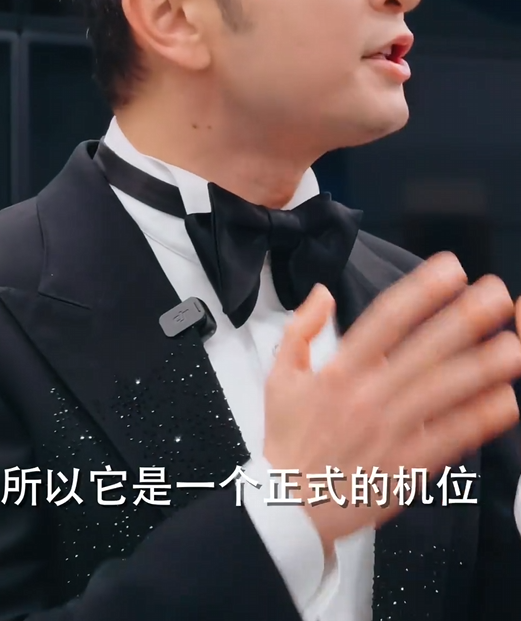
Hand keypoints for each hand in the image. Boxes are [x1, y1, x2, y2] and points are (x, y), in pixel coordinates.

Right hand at [263, 253, 520, 557]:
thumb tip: (323, 292)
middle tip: (495, 294)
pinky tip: (505, 401)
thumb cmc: (288, 440)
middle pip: (424, 350)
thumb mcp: (280, 377)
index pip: (385, 320)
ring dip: (482, 367)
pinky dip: (478, 420)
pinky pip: (449, 440)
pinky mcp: (406, 468)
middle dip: (464, 318)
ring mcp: (390, 433)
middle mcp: (368, 397)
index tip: (450, 270)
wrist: (288, 508)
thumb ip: (301, 329)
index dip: (420, 291)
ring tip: (513, 345)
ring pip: (443, 393)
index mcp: (339, 371)